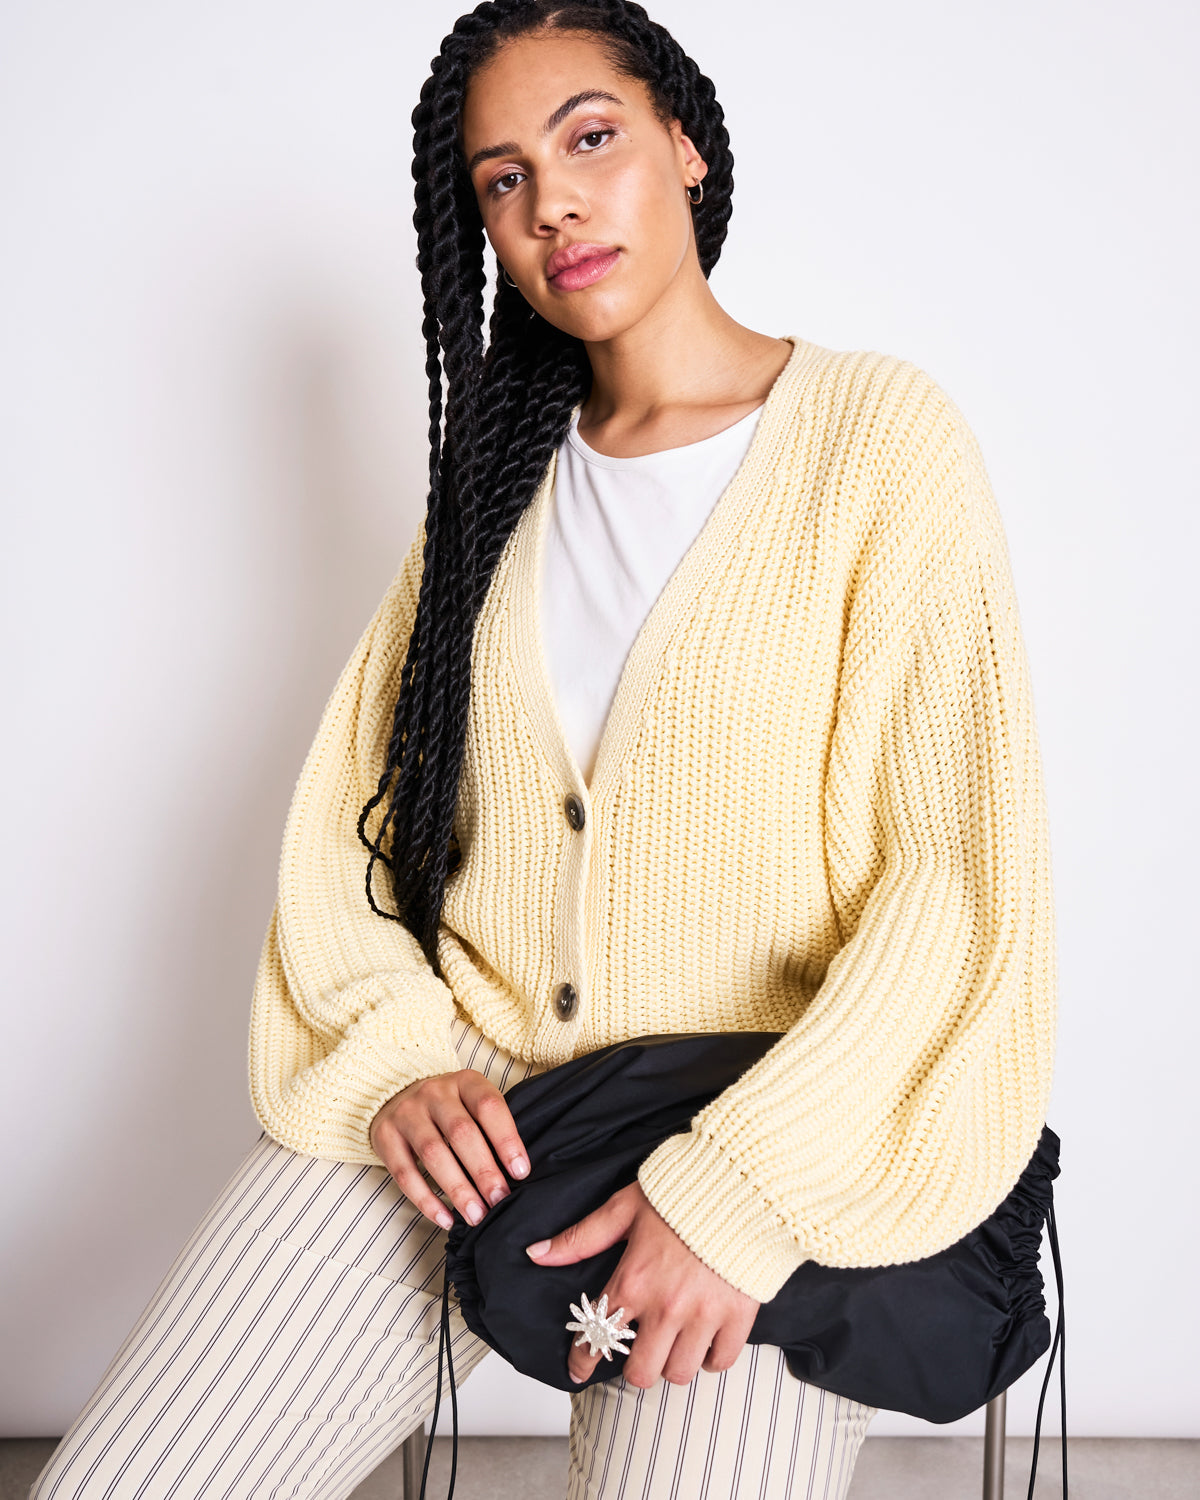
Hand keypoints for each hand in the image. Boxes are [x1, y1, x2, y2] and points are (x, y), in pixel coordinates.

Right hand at [369, 1069, 530, 1230]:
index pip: (489, 1106)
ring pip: (433, 1153)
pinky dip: (426, 1200)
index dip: (506, 1139)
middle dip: (483, 1171)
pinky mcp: (385, 1136)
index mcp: (464, 1082)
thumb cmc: (449, 1107)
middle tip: (499, 1200)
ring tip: (476, 1215)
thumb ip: (491, 1129)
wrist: (396, 1094)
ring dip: (457, 1189)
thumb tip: (517, 1175)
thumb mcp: (472, 1103)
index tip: (520, 1172)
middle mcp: (434, 1092)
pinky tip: (445, 1218)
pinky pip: (404, 1173)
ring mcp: (406, 1113)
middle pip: (461, 1132)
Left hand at [525, 1180, 759, 1387]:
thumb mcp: (624, 1208)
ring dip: (671, 1362)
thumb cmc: (681, 1191)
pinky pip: (720, 1362)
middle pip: (641, 1373)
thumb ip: (581, 1238)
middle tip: (636, 1351)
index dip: (581, 1361)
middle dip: (632, 1366)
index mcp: (634, 1280)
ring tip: (671, 1343)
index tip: (578, 1369)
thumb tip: (536, 1252)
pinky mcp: (738, 1316)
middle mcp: (666, 1306)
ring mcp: (704, 1315)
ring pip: (679, 1373)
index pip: (597, 1337)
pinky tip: (704, 1340)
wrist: (740, 1181)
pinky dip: (711, 1357)